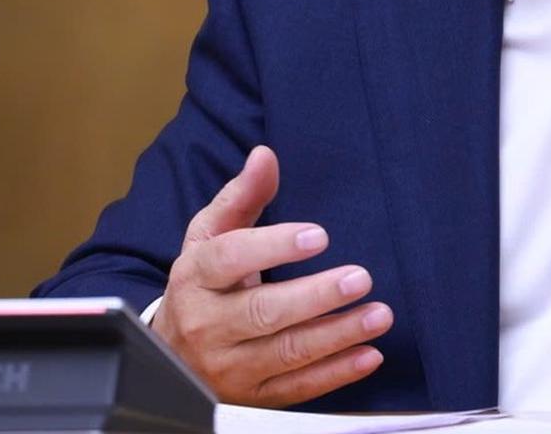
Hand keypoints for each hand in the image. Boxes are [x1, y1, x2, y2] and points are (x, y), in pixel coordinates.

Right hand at [150, 146, 393, 406]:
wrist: (171, 352)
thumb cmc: (204, 282)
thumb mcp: (211, 235)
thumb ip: (242, 195)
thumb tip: (265, 155)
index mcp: (196, 277)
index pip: (229, 259)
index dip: (273, 246)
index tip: (319, 235)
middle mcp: (207, 325)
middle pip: (262, 312)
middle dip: (316, 296)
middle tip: (361, 278)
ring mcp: (228, 366)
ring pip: (286, 353)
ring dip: (337, 335)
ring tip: (379, 314)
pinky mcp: (250, 396)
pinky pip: (297, 389)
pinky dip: (336, 374)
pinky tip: (369, 354)